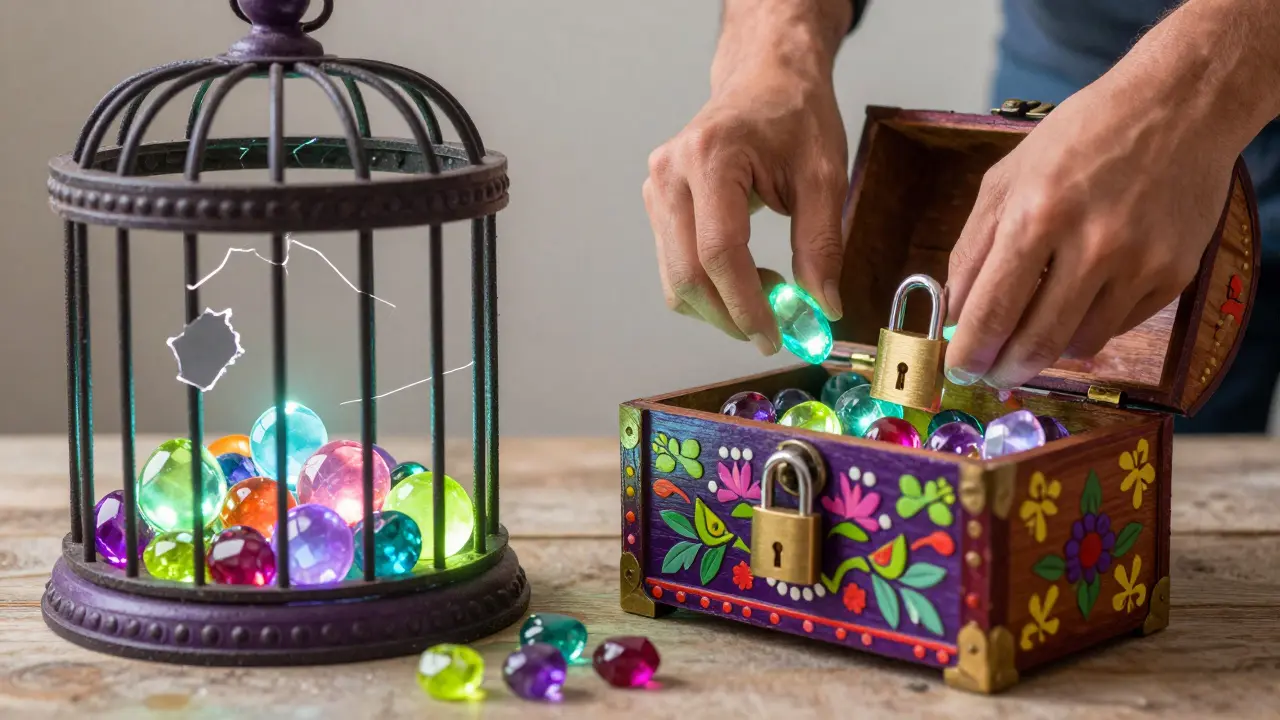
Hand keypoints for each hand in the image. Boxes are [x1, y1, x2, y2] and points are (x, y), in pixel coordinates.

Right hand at [643, 0, 851, 354]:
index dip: (745, 304)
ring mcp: (656, 187)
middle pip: (687, 275)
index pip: (718, 253)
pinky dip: (708, 287)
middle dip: (729, 316)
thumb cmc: (795, 117)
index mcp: (711, 158)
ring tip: (768, 292)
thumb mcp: (824, 177)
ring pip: (675, 279)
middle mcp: (670, 173)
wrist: (765, 79)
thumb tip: (822, 307)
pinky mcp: (656, 201)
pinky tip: (744, 274)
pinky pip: (674, 265)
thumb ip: (822, 245)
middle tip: (773, 333)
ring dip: (719, 305)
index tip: (774, 337)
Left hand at [943, 75, 1237, 389]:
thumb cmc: (1081, 137)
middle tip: (991, 374)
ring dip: (1048, 349)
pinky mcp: (1174, 275)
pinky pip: (1118, 326)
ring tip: (1035, 329)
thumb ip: (973, 248)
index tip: (958, 369)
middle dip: (1004, 369)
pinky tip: (1083, 298)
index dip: (970, 353)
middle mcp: (1091, 245)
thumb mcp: (1006, 178)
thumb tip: (956, 314)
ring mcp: (1138, 264)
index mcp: (1037, 215)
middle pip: (1036, 343)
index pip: (992, 312)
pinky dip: (1090, 324)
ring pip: (1078, 344)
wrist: (1180, 107)